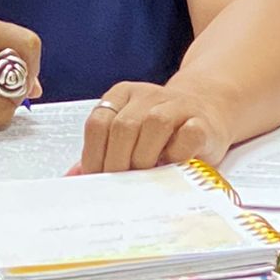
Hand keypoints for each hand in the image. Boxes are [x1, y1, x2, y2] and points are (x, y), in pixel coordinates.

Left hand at [74, 81, 229, 173]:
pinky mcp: (202, 121)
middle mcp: (148, 95)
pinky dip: (177, 154)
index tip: (96, 178)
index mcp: (122, 95)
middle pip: (122, 126)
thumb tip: (72, 177)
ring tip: (145, 175)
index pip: (98, 123)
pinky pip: (187, 134)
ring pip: (153, 124)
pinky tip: (173, 166)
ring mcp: (177, 105)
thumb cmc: (163, 132)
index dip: (93, 155)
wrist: (207, 112)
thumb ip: (103, 152)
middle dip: (117, 161)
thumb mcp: (129, 135)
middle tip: (120, 184)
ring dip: (145, 157)